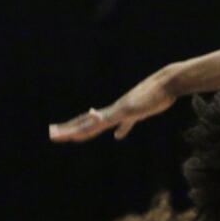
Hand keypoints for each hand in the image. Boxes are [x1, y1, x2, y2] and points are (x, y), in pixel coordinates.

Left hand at [48, 69, 176, 142]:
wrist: (168, 83)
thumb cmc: (155, 98)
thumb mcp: (137, 117)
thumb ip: (125, 126)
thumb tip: (116, 137)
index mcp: (112, 114)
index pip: (88, 123)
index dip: (73, 128)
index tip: (60, 132)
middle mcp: (112, 111)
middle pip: (85, 122)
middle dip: (68, 129)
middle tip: (51, 134)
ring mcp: (119, 110)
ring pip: (94, 122)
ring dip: (77, 127)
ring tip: (64, 132)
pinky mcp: (129, 109)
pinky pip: (113, 115)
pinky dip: (101, 115)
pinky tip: (92, 114)